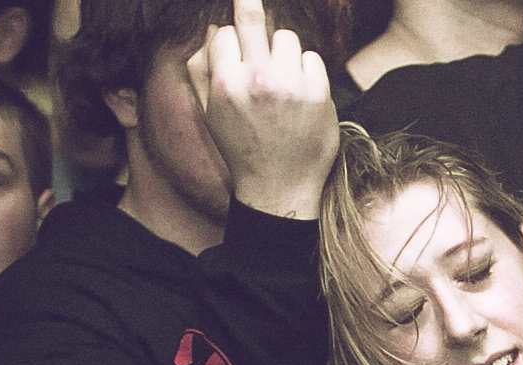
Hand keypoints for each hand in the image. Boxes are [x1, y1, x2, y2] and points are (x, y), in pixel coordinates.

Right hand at [187, 0, 338, 220]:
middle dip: (248, 2)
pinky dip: (306, 70)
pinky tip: (300, 94)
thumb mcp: (210, 114)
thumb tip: (213, 29)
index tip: (235, 33)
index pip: (225, 34)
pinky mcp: (318, 93)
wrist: (279, 188)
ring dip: (283, 52)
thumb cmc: (242, 149)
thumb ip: (204, 71)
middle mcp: (257, 80)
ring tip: (281, 79)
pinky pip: (312, 58)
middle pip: (252, 18)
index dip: (231, 38)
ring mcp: (290, 85)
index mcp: (226, 84)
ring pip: (286, 37)